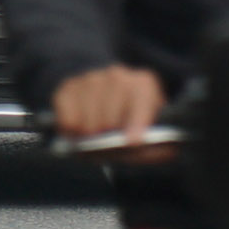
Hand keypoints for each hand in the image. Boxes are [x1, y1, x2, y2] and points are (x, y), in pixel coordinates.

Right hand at [50, 65, 166, 143]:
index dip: (137, 124)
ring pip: (88, 121)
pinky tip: (79, 131)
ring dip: (90, 137)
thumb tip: (161, 152)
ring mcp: (90, 78)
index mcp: (143, 84)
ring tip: (95, 138)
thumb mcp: (149, 130)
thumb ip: (156, 146)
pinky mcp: (68, 87)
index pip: (140, 102)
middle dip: (109, 137)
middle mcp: (117, 76)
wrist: (103, 94)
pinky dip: (71, 132)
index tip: (133, 143)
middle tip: (109, 145)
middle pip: (110, 117)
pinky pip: (67, 119)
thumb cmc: (130, 119)